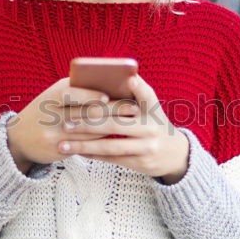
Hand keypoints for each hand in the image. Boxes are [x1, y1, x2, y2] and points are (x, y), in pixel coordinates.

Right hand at [5, 77, 139, 173]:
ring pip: (89, 131)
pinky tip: (117, 140)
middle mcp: (52, 114)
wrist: (19, 138)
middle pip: (86, 112)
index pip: (71, 93)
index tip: (109, 96)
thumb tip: (114, 86)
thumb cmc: (46, 110)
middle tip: (134, 109)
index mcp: (52, 95)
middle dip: (113, 110)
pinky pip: (85, 146)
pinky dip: (102, 142)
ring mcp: (54, 133)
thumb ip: (78, 90)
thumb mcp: (55, 96)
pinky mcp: (58, 150)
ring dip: (113, 127)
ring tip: (132, 124)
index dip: (90, 95)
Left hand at [55, 74, 189, 183]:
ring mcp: (146, 147)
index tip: (128, 79)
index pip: (147, 95)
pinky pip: (112, 159)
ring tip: (63, 143)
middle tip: (66, 123)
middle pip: (115, 124)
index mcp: (153, 109)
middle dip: (88, 124)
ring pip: (110, 146)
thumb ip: (137, 94)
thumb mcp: (151, 109)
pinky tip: (77, 152)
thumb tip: (119, 76)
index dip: (138, 87)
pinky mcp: (141, 162)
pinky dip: (93, 155)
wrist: (175, 154)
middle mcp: (151, 128)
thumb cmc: (154, 124)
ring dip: (84, 144)